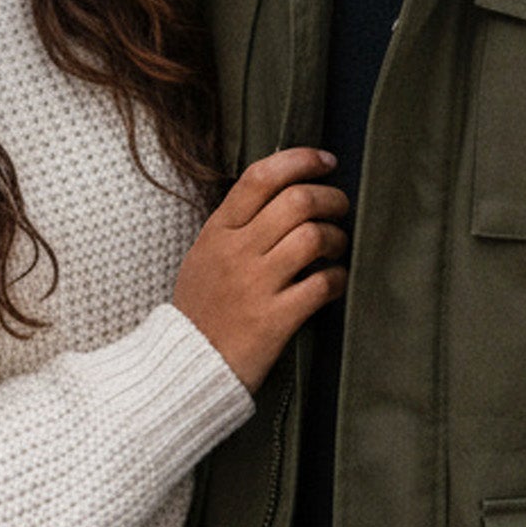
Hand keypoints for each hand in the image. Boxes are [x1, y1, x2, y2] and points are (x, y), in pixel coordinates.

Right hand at [173, 147, 349, 393]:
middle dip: (331, 198)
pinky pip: (322, 285)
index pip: (261, 177)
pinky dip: (337, 279)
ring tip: (336, 247)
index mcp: (217, 231)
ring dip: (337, 238)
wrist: (186, 366)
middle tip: (339, 208)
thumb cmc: (202, 307)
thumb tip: (287, 189)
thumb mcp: (205, 254)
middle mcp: (236, 252)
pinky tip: (333, 282)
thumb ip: (237, 223)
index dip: (300, 160)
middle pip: (297, 201)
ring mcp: (255, 286)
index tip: (326, 161)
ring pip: (314, 238)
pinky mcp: (274, 320)